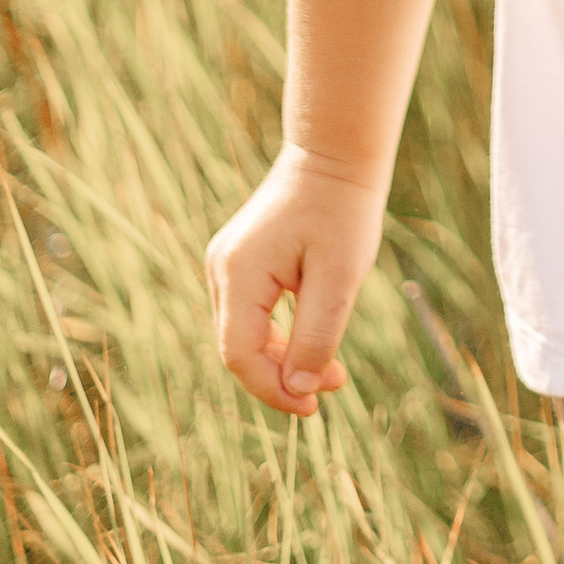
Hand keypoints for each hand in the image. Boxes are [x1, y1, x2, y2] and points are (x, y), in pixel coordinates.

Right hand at [206, 147, 387, 417]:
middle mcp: (222, 270)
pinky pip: (253, 316)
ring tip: (335, 370)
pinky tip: (315, 341)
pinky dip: (282, 336)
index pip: (240, 354)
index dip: (273, 389)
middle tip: (336, 384)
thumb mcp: (340, 277)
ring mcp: (227, 265)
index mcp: (238, 273)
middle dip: (284, 376)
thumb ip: (317, 334)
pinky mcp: (241, 264)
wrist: (335, 157)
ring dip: (286, 358)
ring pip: (246, 335)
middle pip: (240, 349)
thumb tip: (297, 389)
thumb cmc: (342, 212)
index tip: (314, 406)